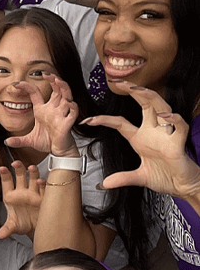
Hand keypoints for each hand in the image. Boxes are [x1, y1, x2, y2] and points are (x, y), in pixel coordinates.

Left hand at [0, 161, 45, 238]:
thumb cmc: (23, 224)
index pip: (7, 182)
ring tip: (31, 168)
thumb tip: (0, 235)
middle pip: (20, 176)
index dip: (4, 175)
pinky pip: (44, 189)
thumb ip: (7, 229)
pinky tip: (42, 181)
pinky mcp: (44, 197)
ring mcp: (34, 193)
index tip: (1, 168)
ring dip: (32, 173)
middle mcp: (22, 192)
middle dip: (18, 169)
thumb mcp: (14, 226)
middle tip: (16, 162)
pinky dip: (43, 185)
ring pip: (33, 179)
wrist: (37, 228)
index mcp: (11, 196)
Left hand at [4, 74, 78, 156]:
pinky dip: (72, 106)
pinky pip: (73, 111)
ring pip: (67, 96)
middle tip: (46, 74)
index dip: (27, 86)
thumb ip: (18, 140)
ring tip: (58, 81)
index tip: (16, 84)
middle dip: (53, 80)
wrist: (58, 151)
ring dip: (64, 88)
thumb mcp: (29, 140)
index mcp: (43, 110)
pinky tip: (68, 102)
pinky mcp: (67, 123)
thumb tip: (6, 142)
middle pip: (57, 89)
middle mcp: (54, 109)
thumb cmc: (48, 142)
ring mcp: (61, 115)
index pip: (35, 93)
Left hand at [81, 82, 199, 198]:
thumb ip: (122, 178)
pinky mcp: (179, 141)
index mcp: (140, 138)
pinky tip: (164, 117)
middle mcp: (153, 131)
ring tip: (137, 90)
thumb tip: (105, 184)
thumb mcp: (138, 178)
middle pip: (144, 105)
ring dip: (150, 97)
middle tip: (119, 82)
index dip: (104, 120)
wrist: (182, 186)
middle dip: (133, 92)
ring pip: (161, 107)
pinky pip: (179, 125)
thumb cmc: (165, 176)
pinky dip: (173, 119)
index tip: (88, 120)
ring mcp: (166, 134)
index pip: (120, 123)